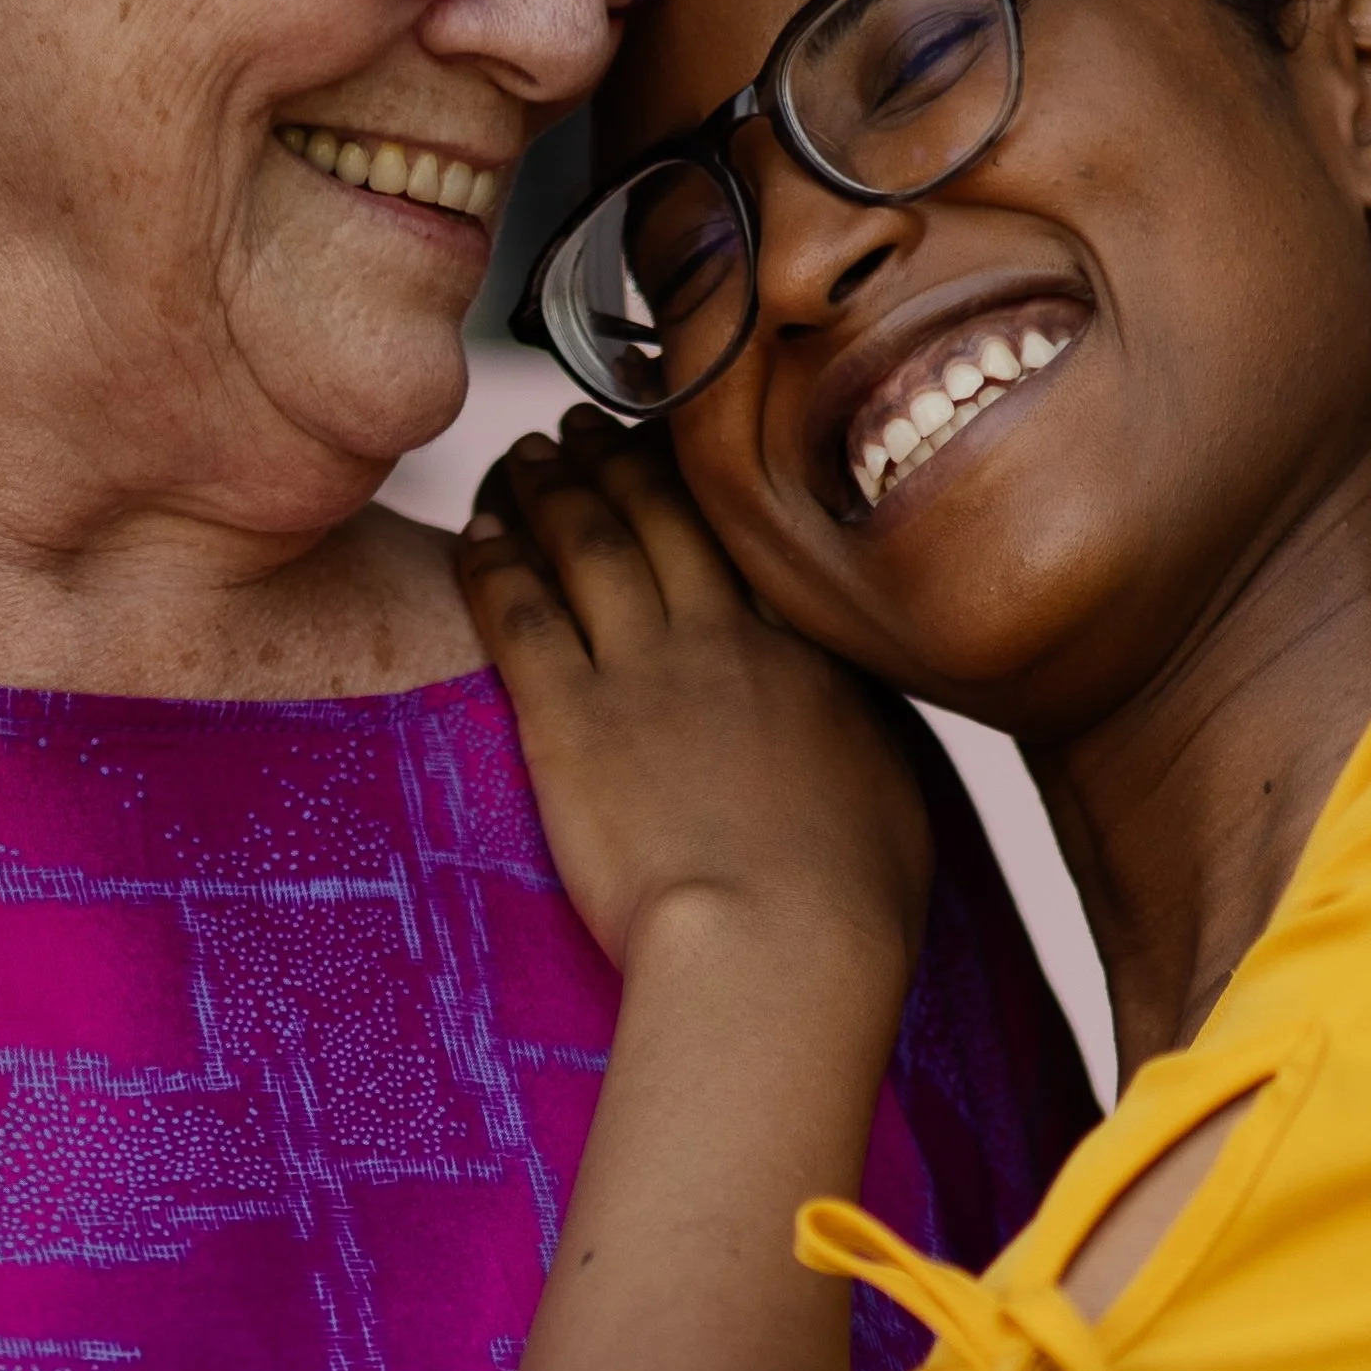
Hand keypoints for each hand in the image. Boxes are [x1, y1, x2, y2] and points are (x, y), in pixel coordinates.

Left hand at [457, 410, 932, 985]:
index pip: (745, 534)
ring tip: (525, 456)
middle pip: (658, 516)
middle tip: (579, 423)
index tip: (674, 445)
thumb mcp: (897, 795)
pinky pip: (519, 616)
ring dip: (549, 488)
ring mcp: (642, 673)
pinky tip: (473, 532)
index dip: (701, 479)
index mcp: (804, 654)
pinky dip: (493, 563)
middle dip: (615, 457)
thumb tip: (863, 715)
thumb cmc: (853, 904)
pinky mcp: (568, 722)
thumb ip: (868, 733)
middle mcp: (721, 639)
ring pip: (585, 544)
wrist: (777, 946)